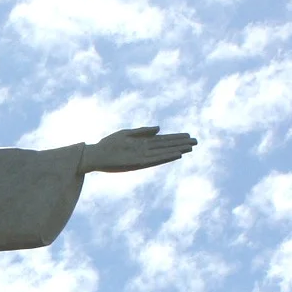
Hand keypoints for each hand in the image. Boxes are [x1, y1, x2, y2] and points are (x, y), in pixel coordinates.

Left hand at [81, 126, 196, 172]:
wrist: (94, 154)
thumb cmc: (108, 144)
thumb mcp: (126, 134)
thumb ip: (142, 131)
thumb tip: (159, 128)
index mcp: (142, 143)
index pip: (163, 139)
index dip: (176, 137)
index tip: (188, 135)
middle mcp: (144, 150)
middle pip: (166, 146)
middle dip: (180, 143)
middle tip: (196, 142)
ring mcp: (141, 156)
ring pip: (163, 152)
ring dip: (177, 150)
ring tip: (190, 148)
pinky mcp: (137, 162)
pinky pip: (155, 159)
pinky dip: (165, 157)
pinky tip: (176, 154)